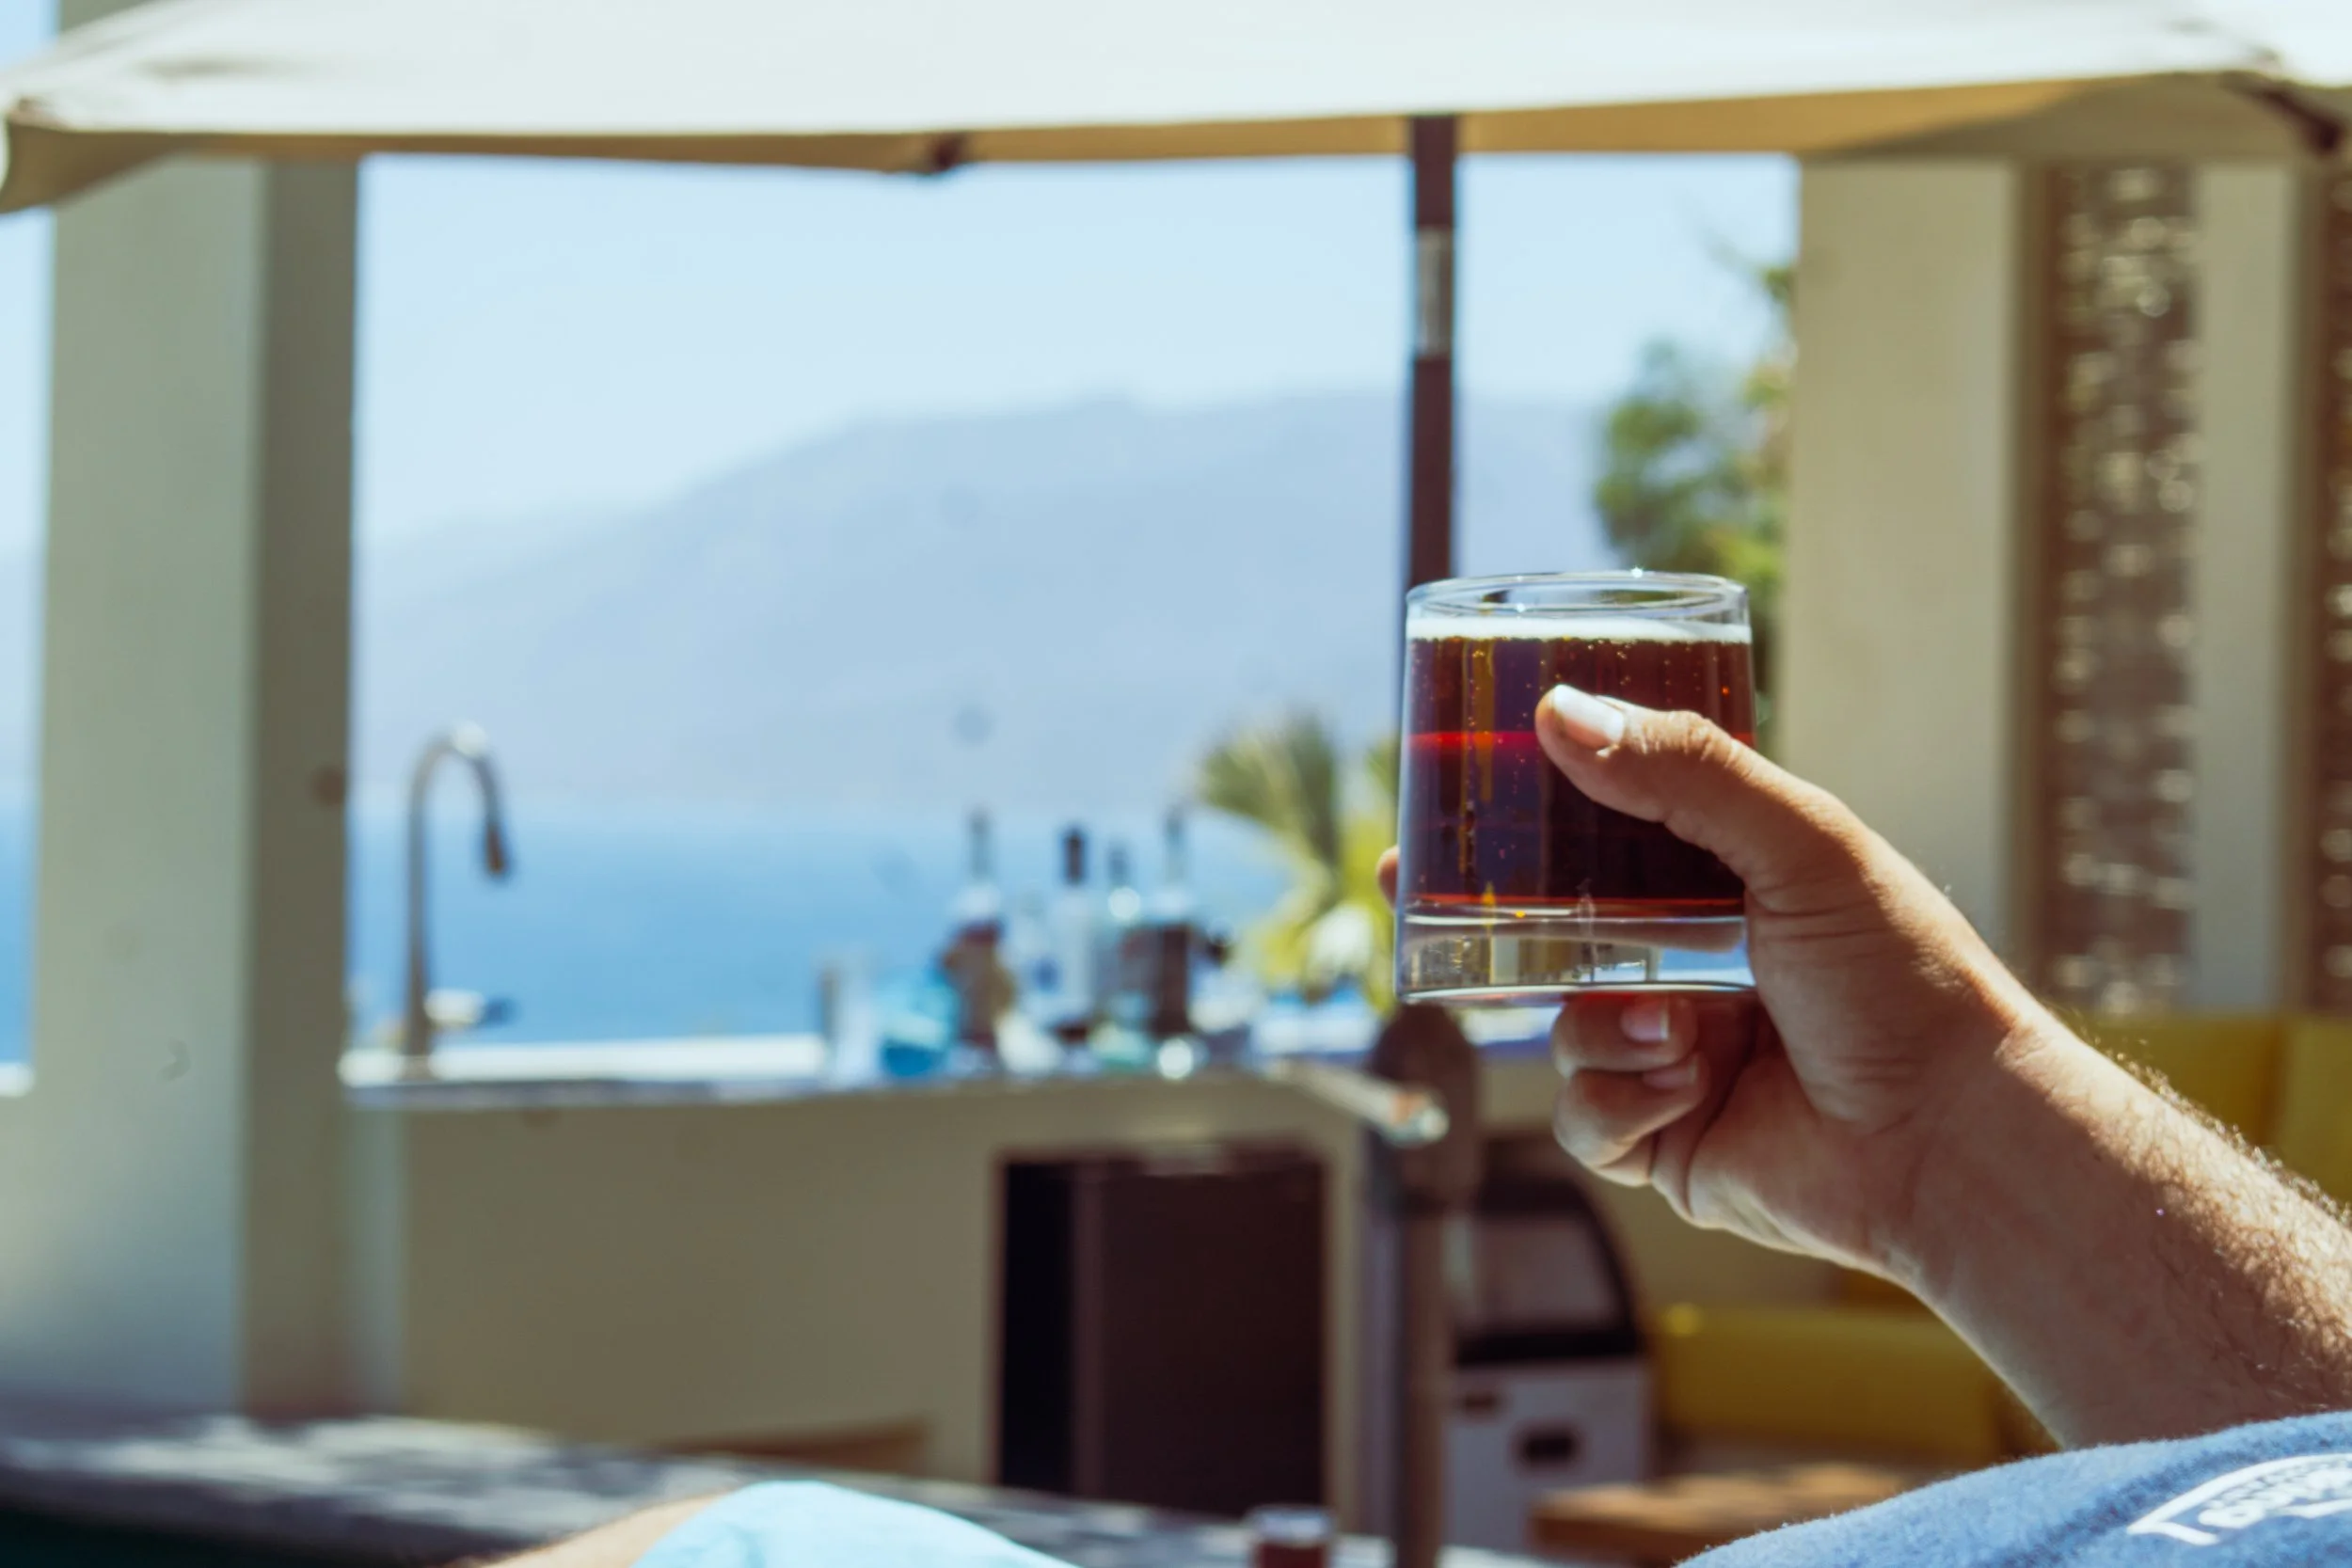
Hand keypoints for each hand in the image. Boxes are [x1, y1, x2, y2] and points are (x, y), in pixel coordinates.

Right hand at [1381, 684, 2052, 1274]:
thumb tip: (1561, 712)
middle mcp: (1691, 968)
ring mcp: (1672, 1056)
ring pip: (1558, 1027)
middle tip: (1411, 893)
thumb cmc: (1904, 979)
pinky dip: (1618, 1099)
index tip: (1452, 794)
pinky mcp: (1662, 1141)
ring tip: (1674, 1033)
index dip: (1524, 818)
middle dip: (1482, 920)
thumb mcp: (1801, 844)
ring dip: (1598, 1026)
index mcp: (1725, 888)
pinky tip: (1681, 1090)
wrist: (1950, 1137)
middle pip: (1551, 932)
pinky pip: (1580, 1117)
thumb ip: (1684, 775)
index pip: (1603, 835)